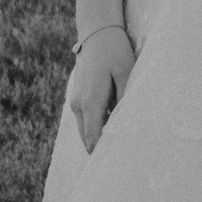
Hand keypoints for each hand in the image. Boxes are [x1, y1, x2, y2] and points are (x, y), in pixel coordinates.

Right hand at [70, 26, 135, 152]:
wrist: (97, 34)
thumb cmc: (115, 53)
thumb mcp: (126, 74)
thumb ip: (124, 99)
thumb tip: (125, 124)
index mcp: (90, 102)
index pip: (93, 138)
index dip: (103, 154)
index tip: (116, 167)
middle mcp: (78, 105)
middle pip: (87, 140)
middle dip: (101, 151)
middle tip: (121, 164)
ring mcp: (75, 102)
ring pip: (85, 131)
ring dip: (98, 139)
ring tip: (121, 148)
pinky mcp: (78, 98)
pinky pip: (86, 120)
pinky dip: (96, 128)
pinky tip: (114, 128)